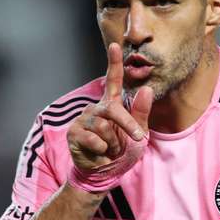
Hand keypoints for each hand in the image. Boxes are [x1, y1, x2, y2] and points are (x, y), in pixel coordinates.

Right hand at [67, 43, 152, 171]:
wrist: (104, 174)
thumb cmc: (121, 152)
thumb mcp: (138, 135)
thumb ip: (141, 113)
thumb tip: (146, 88)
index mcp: (111, 105)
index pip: (113, 80)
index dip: (114, 62)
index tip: (115, 45)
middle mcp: (96, 108)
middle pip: (112, 109)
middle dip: (127, 125)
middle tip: (137, 139)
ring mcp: (83, 119)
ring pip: (104, 127)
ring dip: (113, 144)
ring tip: (110, 150)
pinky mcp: (74, 133)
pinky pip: (94, 139)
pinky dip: (102, 151)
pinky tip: (99, 154)